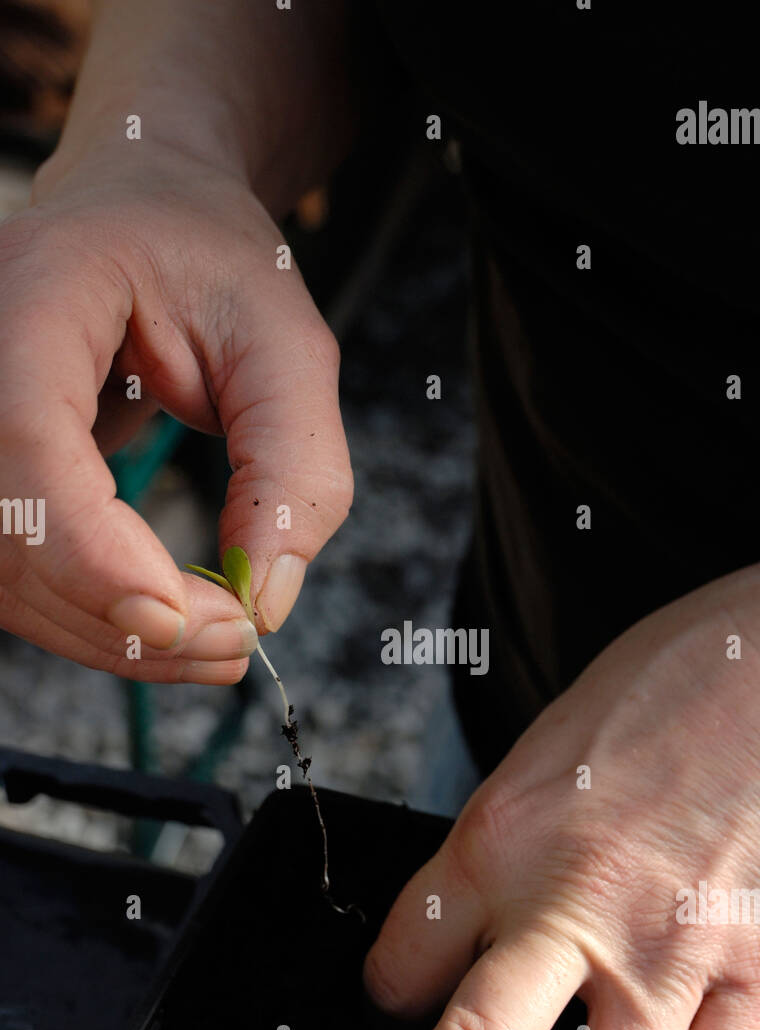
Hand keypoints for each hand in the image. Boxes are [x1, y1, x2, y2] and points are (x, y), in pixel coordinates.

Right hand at [0, 144, 350, 680]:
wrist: (146, 220)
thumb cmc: (214, 266)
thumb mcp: (286, 348)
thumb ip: (294, 468)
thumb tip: (266, 600)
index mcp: (38, 286)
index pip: (23, 430)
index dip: (88, 544)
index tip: (181, 616)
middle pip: (5, 524)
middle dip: (119, 613)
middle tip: (235, 641)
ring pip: (0, 572)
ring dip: (108, 637)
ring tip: (218, 643)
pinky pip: (11, 574)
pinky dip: (89, 622)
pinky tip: (168, 628)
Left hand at [353, 535, 759, 1029]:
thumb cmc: (686, 682)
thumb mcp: (550, 736)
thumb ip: (503, 841)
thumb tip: (469, 926)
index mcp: (505, 828)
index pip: (404, 957)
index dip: (381, 1007)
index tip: (388, 1024)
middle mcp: (575, 900)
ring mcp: (674, 948)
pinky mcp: (758, 975)